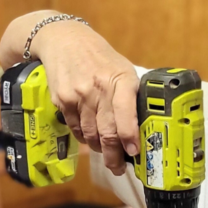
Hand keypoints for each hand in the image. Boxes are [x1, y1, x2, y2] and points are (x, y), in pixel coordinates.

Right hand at [0, 12, 140, 174]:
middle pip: (107, 131)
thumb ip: (131, 94)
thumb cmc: (99, 57)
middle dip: (114, 155)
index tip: (134, 151)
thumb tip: (145, 126)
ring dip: (100, 149)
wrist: (63, 40)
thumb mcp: (122, 68)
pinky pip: (76, 128)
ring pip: (90, 134)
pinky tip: (91, 138)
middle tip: (119, 168)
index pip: (125, 112)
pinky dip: (85, 137)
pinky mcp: (62, 100)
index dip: (129, 136)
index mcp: (120, 79)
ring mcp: (77, 96)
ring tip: (107, 156)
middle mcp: (98, 88)